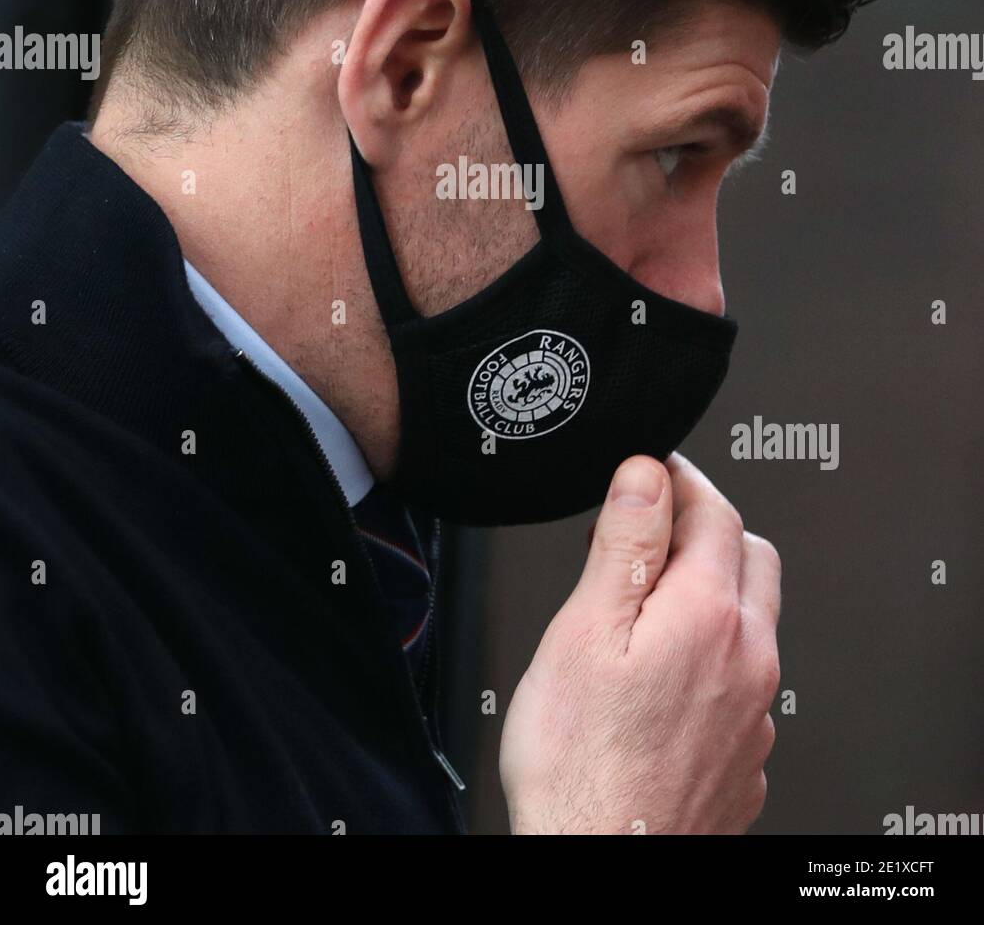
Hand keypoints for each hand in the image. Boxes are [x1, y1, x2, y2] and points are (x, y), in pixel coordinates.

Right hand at [499, 451, 780, 833]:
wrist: (604, 863)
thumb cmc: (582, 766)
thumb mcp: (584, 630)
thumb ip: (626, 544)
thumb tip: (647, 475)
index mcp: (709, 617)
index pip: (718, 512)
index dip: (682, 481)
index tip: (653, 472)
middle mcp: (749, 661)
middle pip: (751, 559)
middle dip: (707, 529)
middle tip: (650, 531)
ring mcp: (754, 716)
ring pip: (751, 624)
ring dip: (712, 594)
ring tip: (645, 606)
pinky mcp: (745, 759)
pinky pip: (744, 684)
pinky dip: (713, 658)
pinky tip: (664, 678)